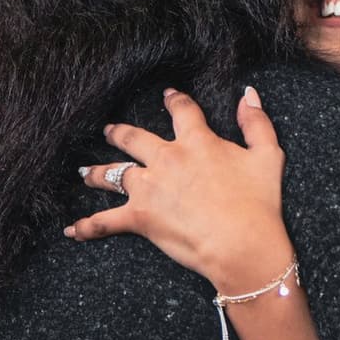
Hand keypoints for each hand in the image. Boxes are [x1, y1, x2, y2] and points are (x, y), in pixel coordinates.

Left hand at [65, 88, 293, 293]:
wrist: (242, 245)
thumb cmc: (258, 204)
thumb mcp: (267, 156)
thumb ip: (256, 122)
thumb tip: (247, 95)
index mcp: (197, 142)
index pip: (181, 111)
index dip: (174, 101)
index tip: (167, 96)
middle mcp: (166, 158)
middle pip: (134, 138)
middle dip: (119, 133)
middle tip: (109, 131)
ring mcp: (149, 187)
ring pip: (113, 174)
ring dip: (96, 173)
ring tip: (83, 172)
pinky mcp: (140, 217)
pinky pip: (105, 222)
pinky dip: (88, 226)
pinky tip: (72, 231)